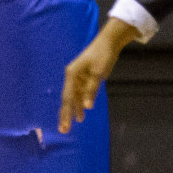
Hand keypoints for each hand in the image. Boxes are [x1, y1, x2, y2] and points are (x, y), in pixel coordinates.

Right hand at [58, 17, 137, 133]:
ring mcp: (78, 78)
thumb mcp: (98, 73)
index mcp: (71, 75)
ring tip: (75, 123)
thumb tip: (86, 106)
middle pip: (67, 99)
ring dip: (74, 109)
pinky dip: (81, 102)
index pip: (67, 97)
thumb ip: (91, 90)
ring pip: (74, 97)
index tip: (66, 126)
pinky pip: (80, 93)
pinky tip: (82, 112)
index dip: (66, 113)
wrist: (109, 42)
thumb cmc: (102, 55)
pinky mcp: (85, 78)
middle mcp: (72, 77)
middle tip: (64, 130)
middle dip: (66, 114)